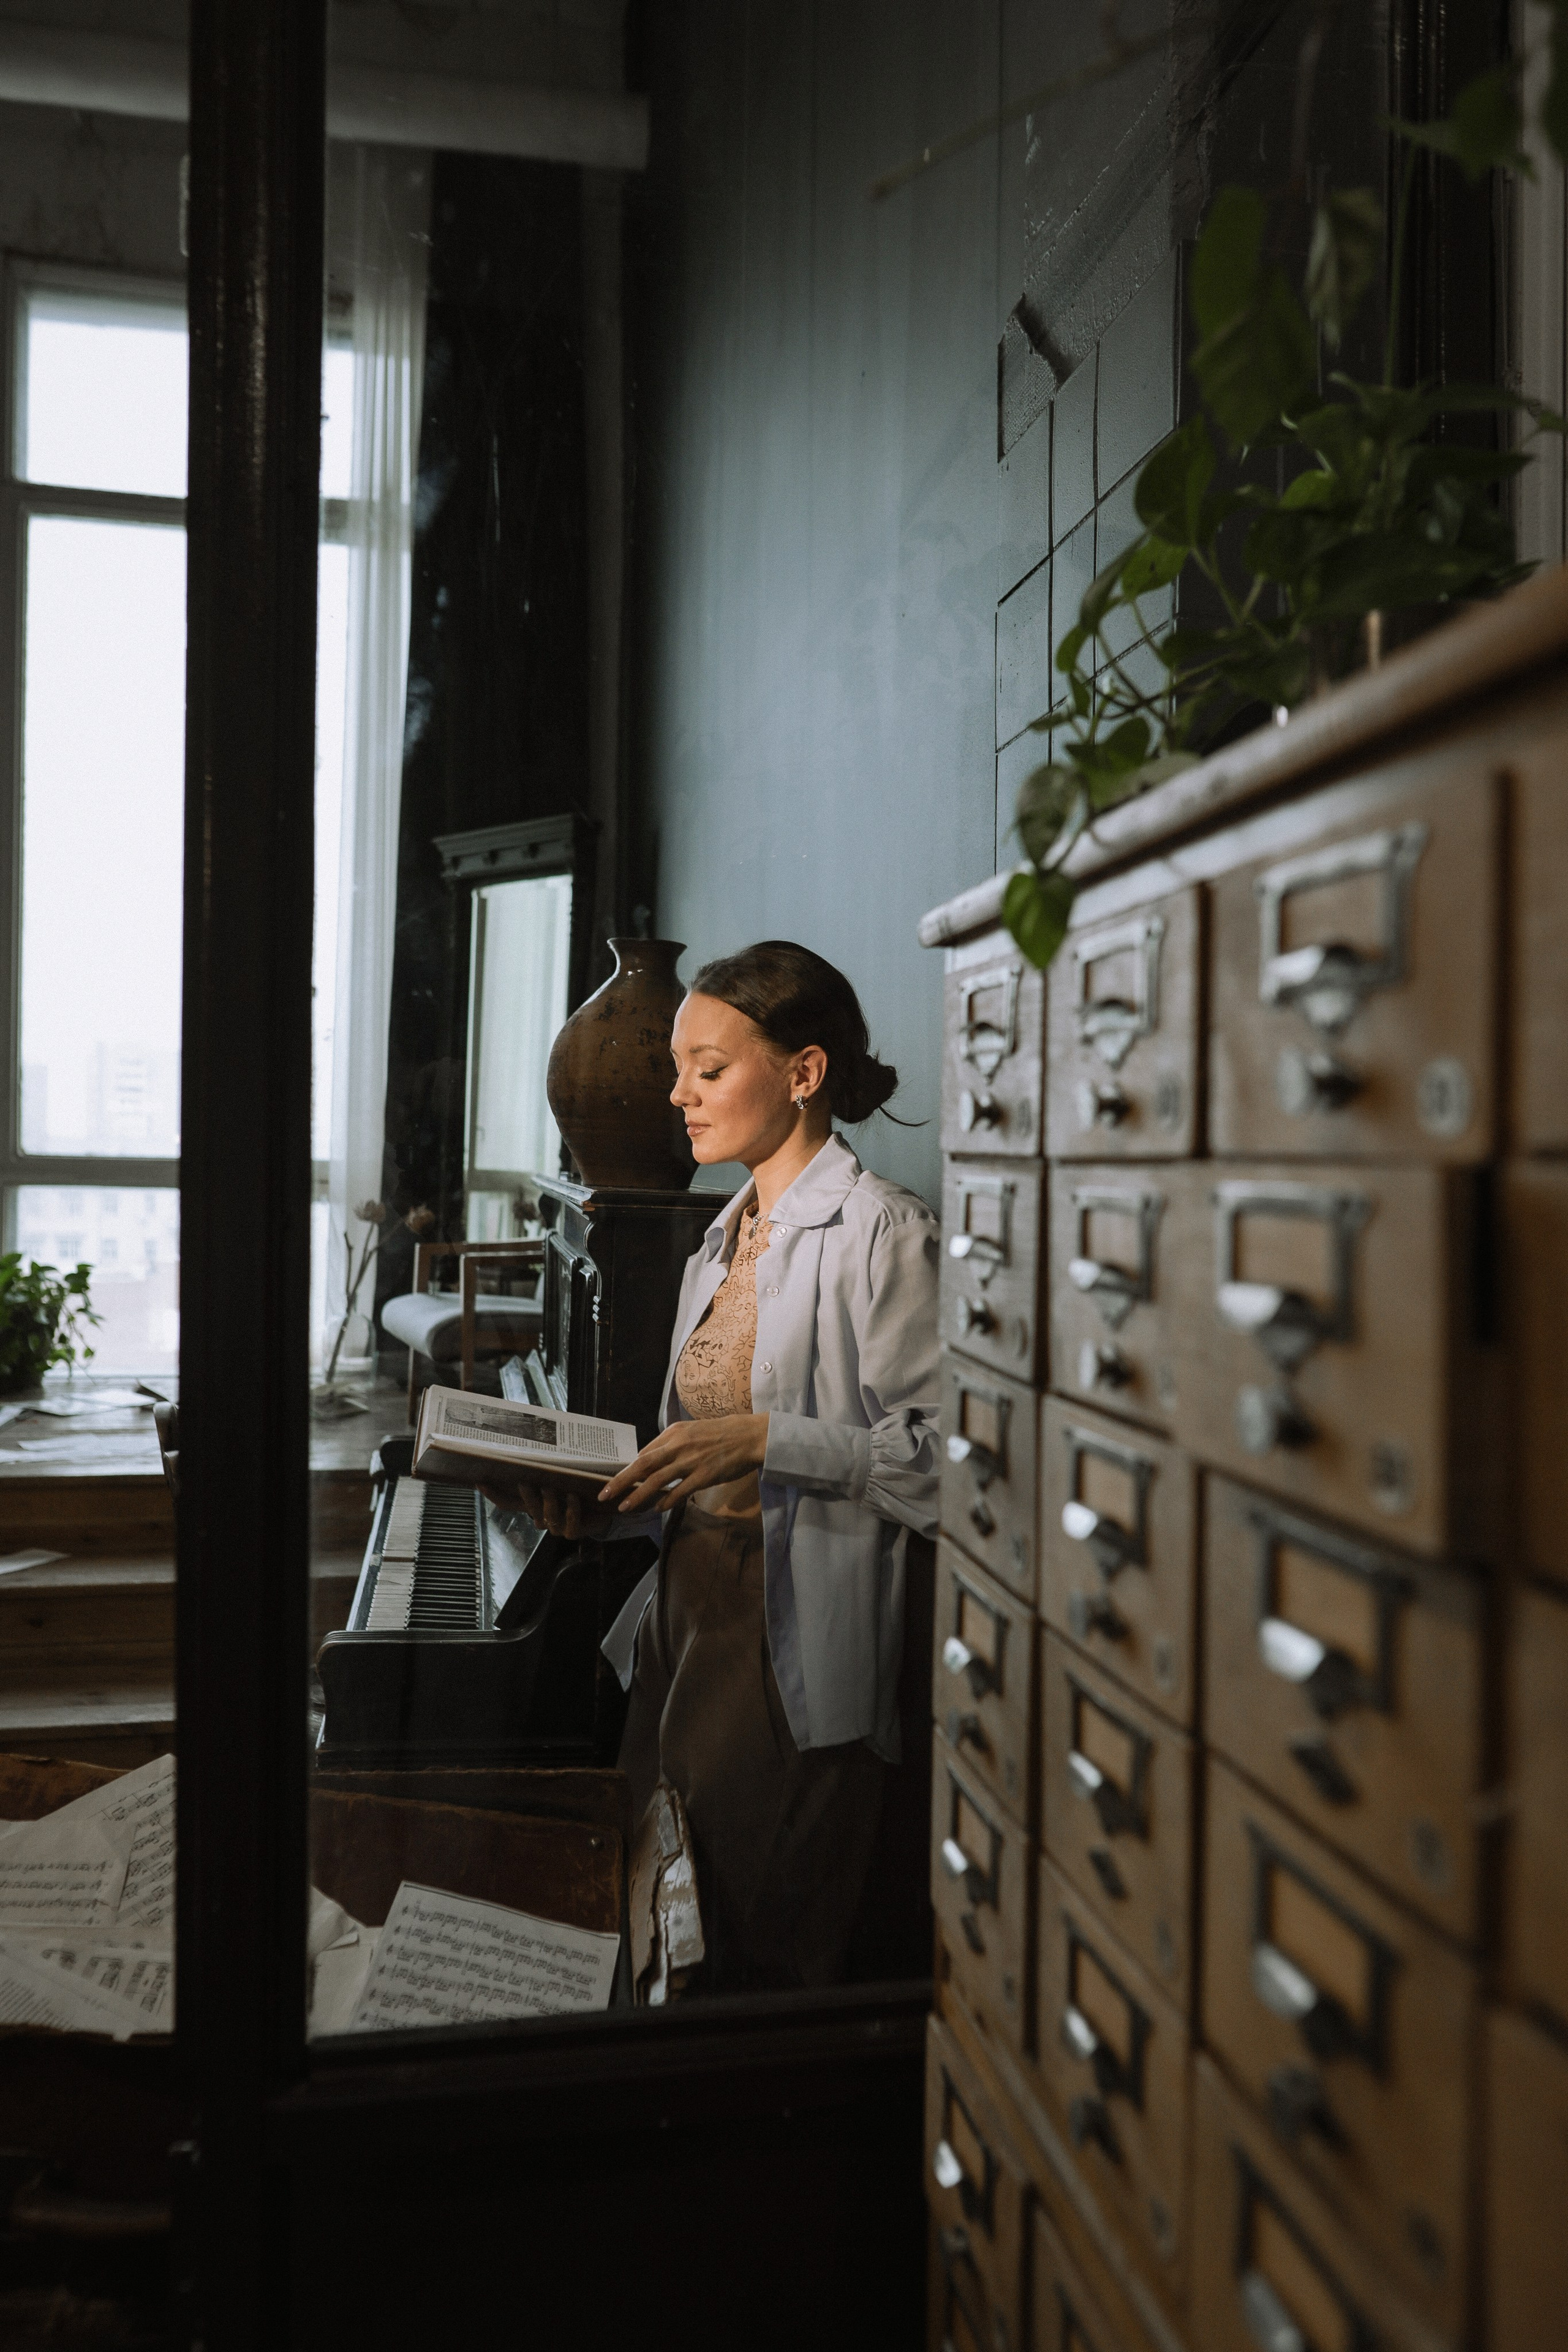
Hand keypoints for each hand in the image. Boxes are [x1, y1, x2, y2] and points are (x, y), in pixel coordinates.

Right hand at [478, 1476, 615, 1540]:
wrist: (601, 1512)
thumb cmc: (577, 1494)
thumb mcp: (560, 1481)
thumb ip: (546, 1473)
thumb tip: (532, 1449)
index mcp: (534, 1506)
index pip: (509, 1503)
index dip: (494, 1494)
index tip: (481, 1481)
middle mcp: (542, 1518)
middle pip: (528, 1509)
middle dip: (526, 1496)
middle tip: (524, 1481)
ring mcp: (557, 1528)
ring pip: (549, 1517)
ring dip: (550, 1502)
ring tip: (552, 1488)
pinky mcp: (574, 1532)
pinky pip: (570, 1522)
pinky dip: (572, 1510)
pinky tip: (574, 1497)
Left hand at [598, 1414, 767, 1515]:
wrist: (750, 1436)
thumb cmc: (720, 1434)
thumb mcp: (691, 1432)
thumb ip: (671, 1445)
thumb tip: (649, 1460)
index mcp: (673, 1433)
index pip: (644, 1453)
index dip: (627, 1469)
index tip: (614, 1481)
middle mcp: (678, 1445)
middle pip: (643, 1465)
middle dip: (621, 1481)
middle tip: (604, 1494)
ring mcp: (692, 1461)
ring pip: (657, 1480)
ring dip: (638, 1495)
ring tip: (625, 1507)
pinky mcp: (705, 1475)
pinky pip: (681, 1490)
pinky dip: (667, 1500)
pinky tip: (658, 1508)